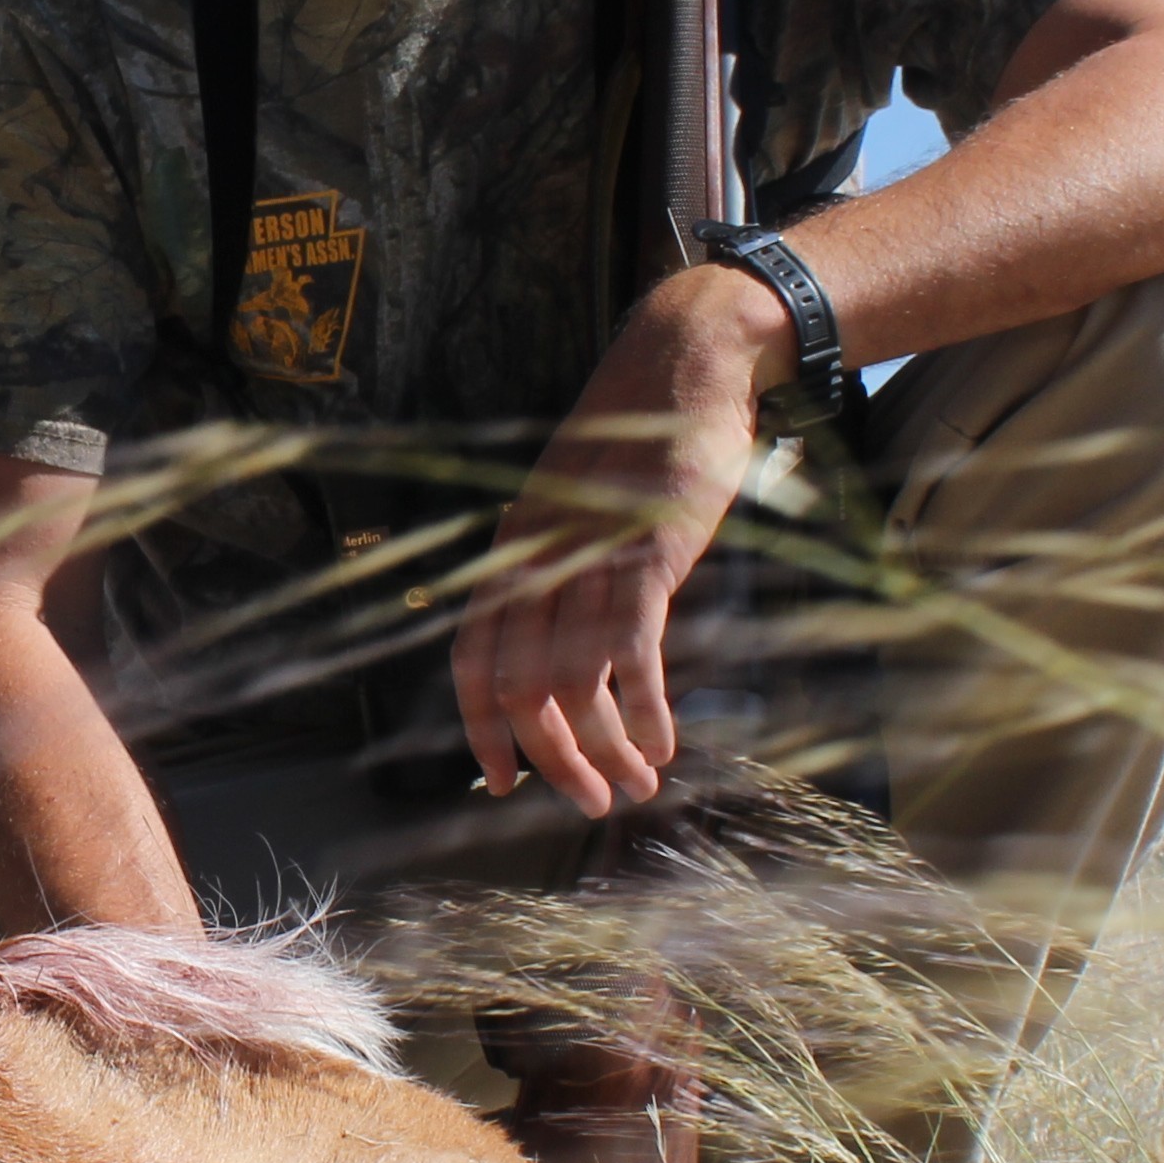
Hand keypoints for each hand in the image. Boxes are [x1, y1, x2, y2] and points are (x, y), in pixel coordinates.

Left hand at [450, 267, 787, 816]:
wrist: (690, 359)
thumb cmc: (643, 440)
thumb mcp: (583, 505)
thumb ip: (568, 568)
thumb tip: (569, 645)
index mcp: (512, 547)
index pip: (473, 658)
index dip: (482, 729)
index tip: (502, 784)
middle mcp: (536, 554)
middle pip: (521, 685)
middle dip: (553, 758)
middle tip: (591, 803)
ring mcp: (588, 553)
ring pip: (574, 679)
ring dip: (604, 748)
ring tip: (637, 786)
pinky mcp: (645, 550)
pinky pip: (630, 650)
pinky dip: (643, 708)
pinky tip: (664, 743)